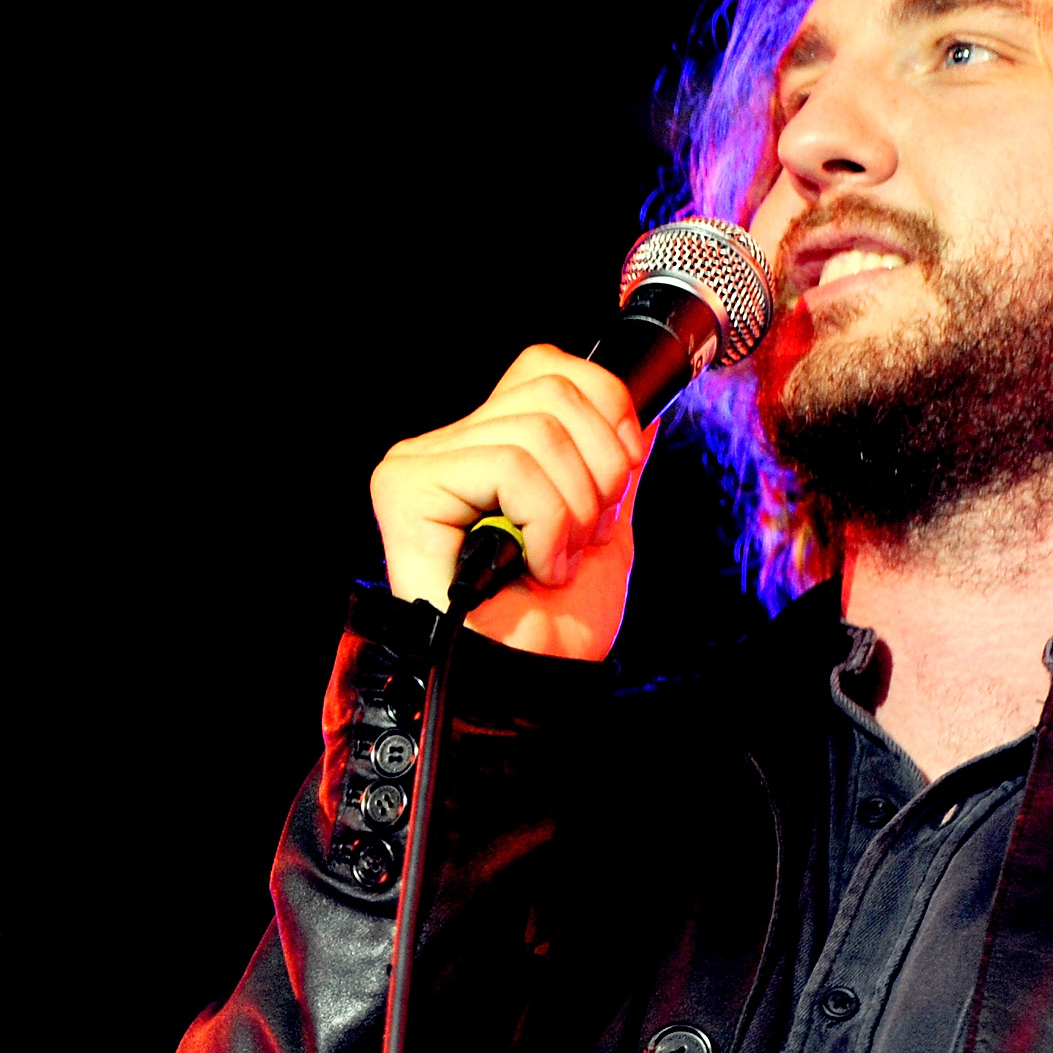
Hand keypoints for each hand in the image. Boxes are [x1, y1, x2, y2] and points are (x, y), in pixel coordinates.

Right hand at [369, 346, 651, 661]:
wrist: (536, 686)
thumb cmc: (557, 627)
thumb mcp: (604, 526)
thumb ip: (613, 461)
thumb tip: (645, 408)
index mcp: (484, 445)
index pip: (547, 367)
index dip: (605, 414)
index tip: (614, 489)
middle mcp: (443, 448)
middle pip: (551, 393)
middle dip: (598, 473)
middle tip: (581, 538)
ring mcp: (420, 466)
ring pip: (537, 433)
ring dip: (572, 511)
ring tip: (554, 561)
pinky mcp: (407, 490)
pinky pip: (511, 468)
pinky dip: (545, 524)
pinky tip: (532, 567)